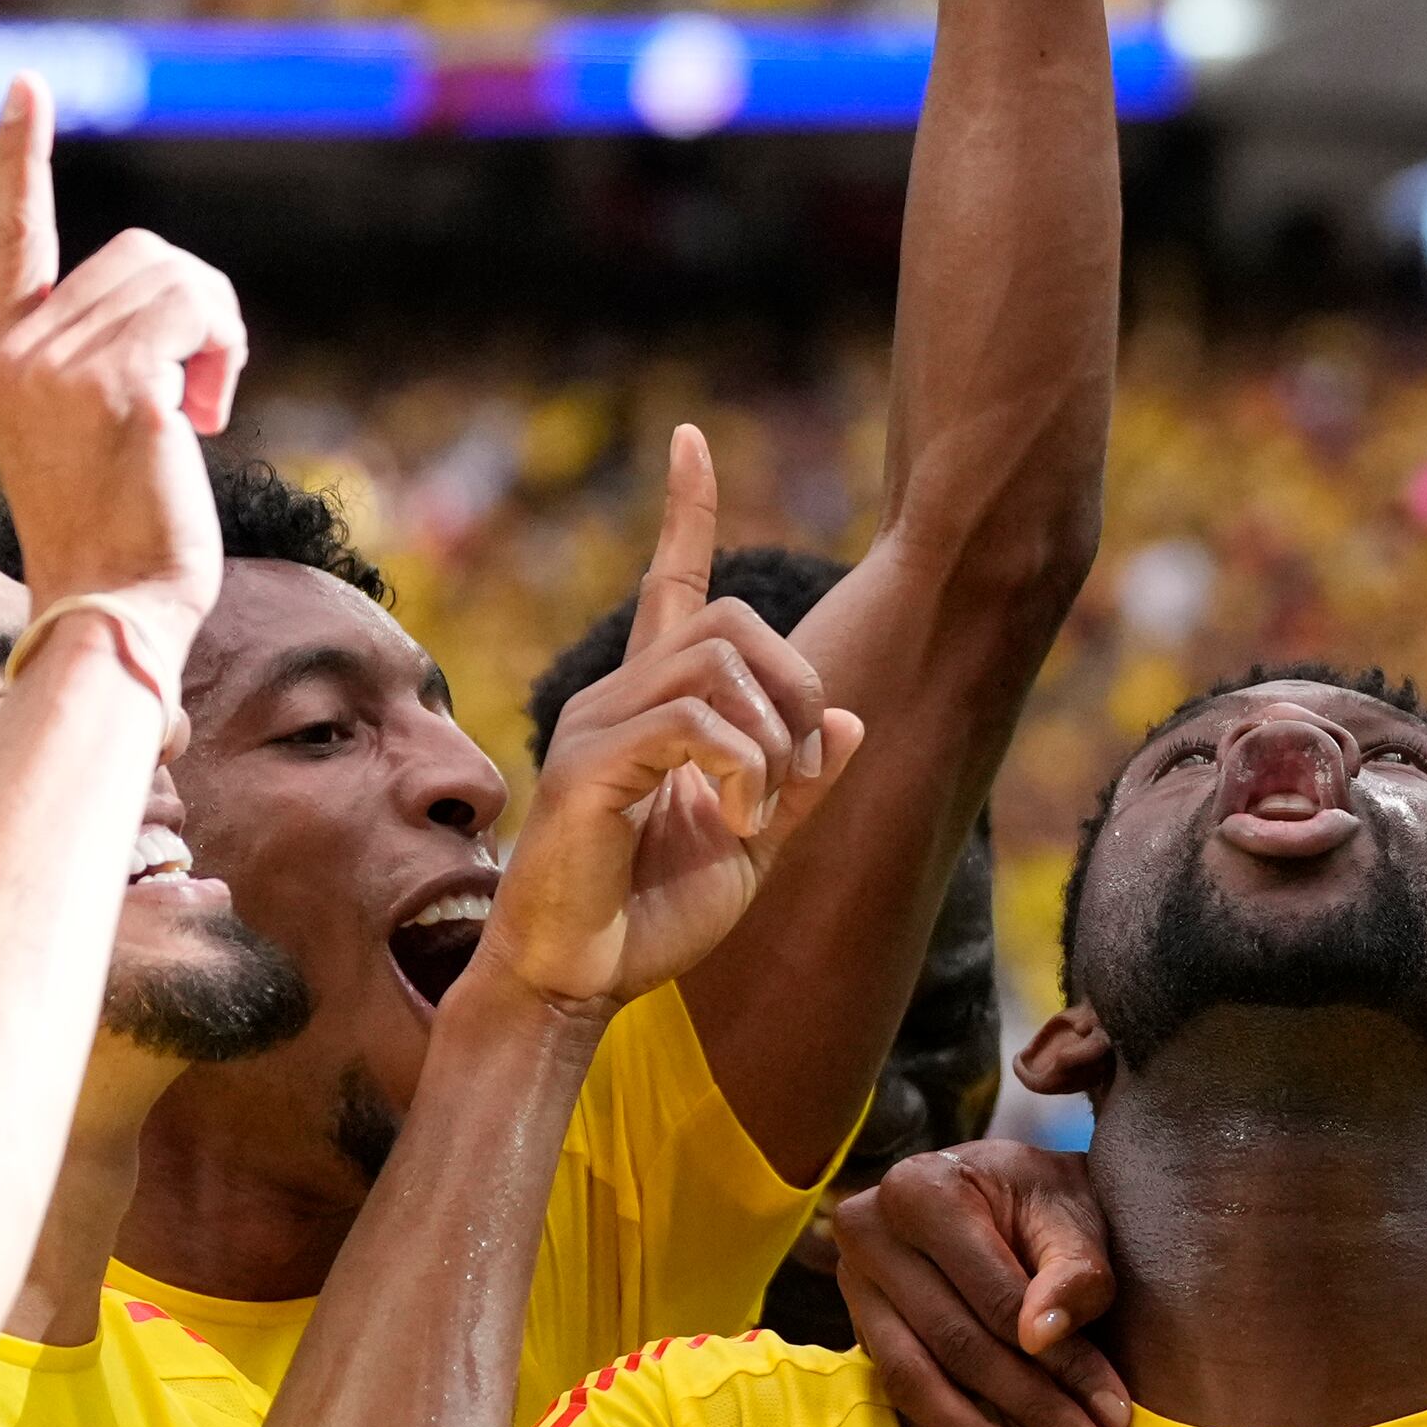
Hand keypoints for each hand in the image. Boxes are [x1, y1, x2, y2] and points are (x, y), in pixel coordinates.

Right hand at [0, 76, 242, 663]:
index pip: (15, 236)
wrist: (110, 610)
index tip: (26, 85)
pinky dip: (225, 353)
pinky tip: (207, 419)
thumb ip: (106, 362)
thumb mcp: (90, 434)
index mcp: (2, 357)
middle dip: (198, 312)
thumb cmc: (118, 539)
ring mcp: (61, 365)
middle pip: (142, 254)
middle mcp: (19, 350)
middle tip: (203, 393)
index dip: (21, 157)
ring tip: (201, 412)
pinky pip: (201, 313)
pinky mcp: (118, 382)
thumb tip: (177, 317)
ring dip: (218, 338)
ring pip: (179, 279)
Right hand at [482, 427, 862, 1016]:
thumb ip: (800, 786)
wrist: (576, 984)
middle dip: (797, 683)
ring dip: (770, 741)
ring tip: (752, 813)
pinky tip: (729, 822)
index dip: (687, 512)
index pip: (669, 584)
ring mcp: (595, 728)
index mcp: (653, 708)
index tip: (693, 442)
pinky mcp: (587, 769)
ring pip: (718, 668)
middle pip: (730, 620)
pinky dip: (739, 772)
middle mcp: (616, 699)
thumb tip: (851, 722)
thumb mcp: (752, 848)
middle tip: (798, 768)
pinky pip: (691, 727)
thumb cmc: (646, 920)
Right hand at [830, 1139, 1127, 1426]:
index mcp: (922, 1190)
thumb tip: (1040, 1336)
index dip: (1060, 1363)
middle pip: (957, 1346)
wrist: (1006, 1189)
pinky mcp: (860, 1332)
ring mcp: (855, 1287)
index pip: (996, 1299)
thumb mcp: (1073, 1211)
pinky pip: (890, 1400)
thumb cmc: (1047, 1199)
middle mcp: (870, 1234)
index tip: (1115, 1415)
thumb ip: (1071, 1269)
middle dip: (1032, 1413)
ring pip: (917, 1382)